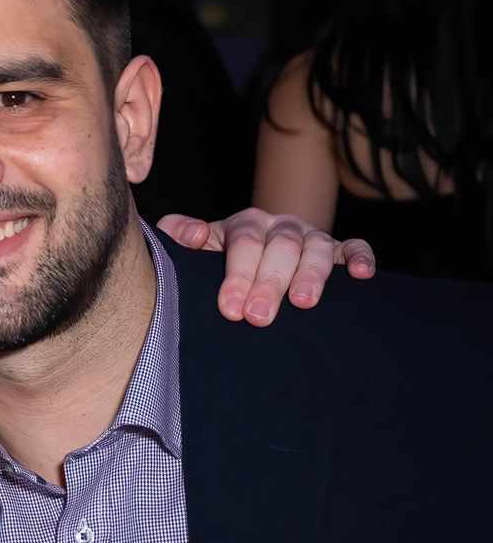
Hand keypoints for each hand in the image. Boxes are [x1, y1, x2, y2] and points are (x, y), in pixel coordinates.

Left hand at [156, 208, 376, 325]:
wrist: (251, 259)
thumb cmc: (218, 261)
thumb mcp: (195, 249)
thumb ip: (181, 235)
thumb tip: (192, 234)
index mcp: (246, 224)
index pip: (243, 243)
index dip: (237, 275)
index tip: (230, 308)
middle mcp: (280, 226)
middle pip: (280, 247)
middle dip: (269, 283)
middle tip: (259, 317)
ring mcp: (311, 236)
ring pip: (317, 247)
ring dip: (311, 274)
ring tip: (303, 303)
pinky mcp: (337, 250)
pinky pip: (355, 247)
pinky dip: (360, 257)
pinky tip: (361, 275)